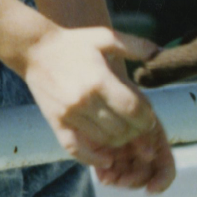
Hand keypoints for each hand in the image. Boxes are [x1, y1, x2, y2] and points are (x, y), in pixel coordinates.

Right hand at [18, 26, 174, 189]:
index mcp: (99, 80)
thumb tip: (162, 53)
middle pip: (121, 129)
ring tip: (126, 135)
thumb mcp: (106, 37)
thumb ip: (137, 45)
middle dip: (136, 132)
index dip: (147, 117)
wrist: (35, 50)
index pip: (132, 109)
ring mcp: (69, 114)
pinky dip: (92, 158)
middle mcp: (84, 101)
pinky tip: (106, 159)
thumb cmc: (74, 43)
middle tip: (141, 128)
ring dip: (119, 142)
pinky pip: (75, 149)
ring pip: (103, 140)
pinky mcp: (56, 123)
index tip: (150, 117)